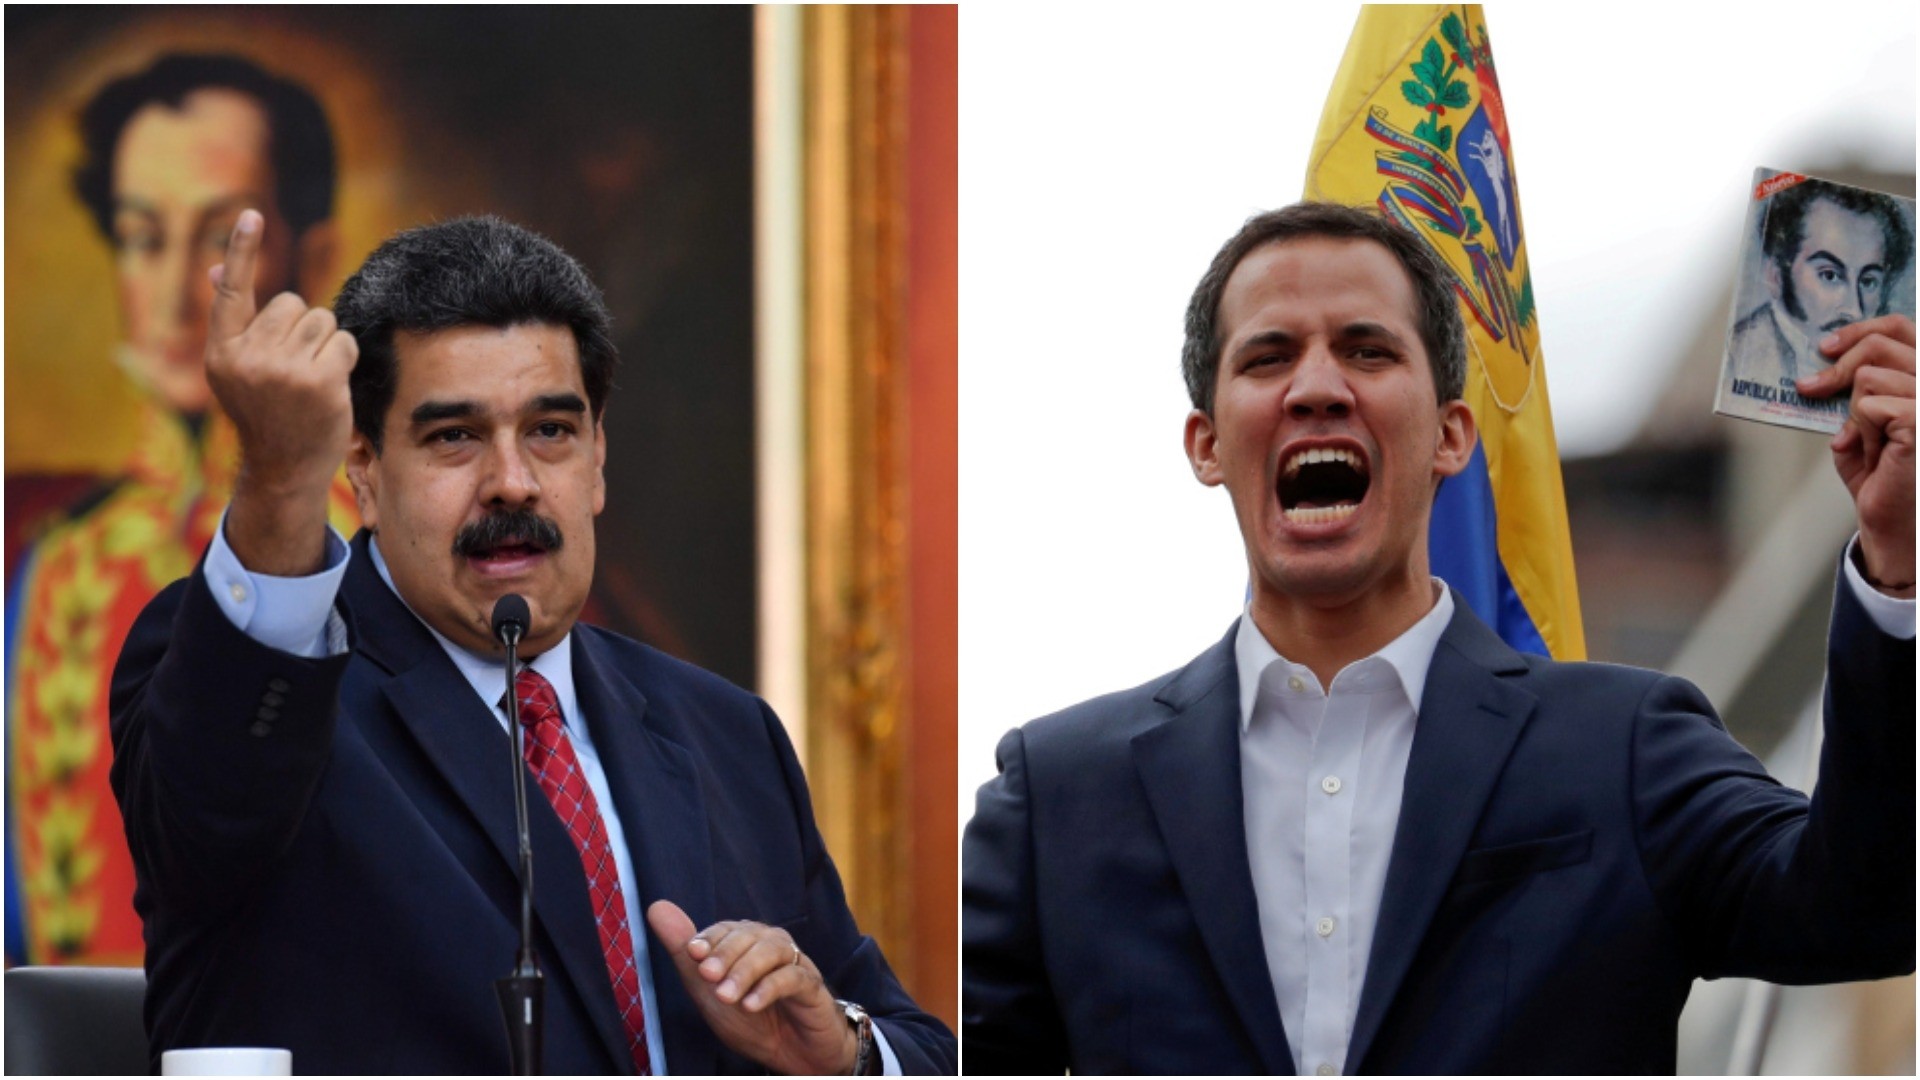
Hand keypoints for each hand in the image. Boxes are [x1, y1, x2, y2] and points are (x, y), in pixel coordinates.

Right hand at [206, 209, 357, 574]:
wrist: (284, 467)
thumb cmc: (266, 412)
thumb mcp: (238, 369)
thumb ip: (235, 323)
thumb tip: (220, 269)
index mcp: (222, 352)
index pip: (233, 292)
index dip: (244, 251)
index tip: (251, 213)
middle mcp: (247, 357)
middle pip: (294, 303)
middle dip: (303, 328)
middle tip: (294, 369)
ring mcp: (282, 370)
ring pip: (323, 321)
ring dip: (326, 344)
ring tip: (310, 380)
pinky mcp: (318, 381)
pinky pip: (344, 342)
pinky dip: (344, 359)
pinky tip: (330, 386)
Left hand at [646, 900, 857, 1074]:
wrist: (793, 1055)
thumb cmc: (753, 1020)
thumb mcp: (709, 990)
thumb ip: (684, 952)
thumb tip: (656, 908)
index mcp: (747, 944)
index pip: (727, 929)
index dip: (710, 938)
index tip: (692, 952)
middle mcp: (772, 946)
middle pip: (749, 936)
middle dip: (725, 954)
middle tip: (708, 976)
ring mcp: (795, 964)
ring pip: (771, 951)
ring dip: (745, 971)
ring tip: (727, 996)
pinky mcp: (812, 987)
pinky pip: (793, 978)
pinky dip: (769, 988)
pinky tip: (751, 1004)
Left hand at [1797, 314, 1915, 595]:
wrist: (1893, 520)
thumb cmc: (1882, 472)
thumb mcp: (1863, 418)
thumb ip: (1859, 384)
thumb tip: (1828, 354)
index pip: (1902, 327)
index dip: (1861, 329)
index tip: (1826, 347)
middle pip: (1880, 346)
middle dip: (1837, 369)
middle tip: (1811, 389)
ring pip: (1869, 377)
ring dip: (1856, 413)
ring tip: (1869, 442)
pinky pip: (1870, 406)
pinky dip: (1862, 430)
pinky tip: (1876, 453)